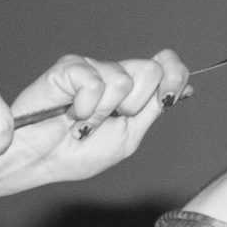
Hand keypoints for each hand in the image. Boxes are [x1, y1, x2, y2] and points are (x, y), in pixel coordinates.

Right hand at [0, 51, 189, 208]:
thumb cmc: (78, 152)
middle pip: (150, 70)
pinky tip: (71, 114)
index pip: (166, 65)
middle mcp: (113, 73)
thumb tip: (186, 88)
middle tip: (109, 121)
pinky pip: (94, 82)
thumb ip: (153, 108)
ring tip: (83, 122)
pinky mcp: (68, 68)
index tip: (167, 98)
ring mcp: (91, 67)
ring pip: (123, 80)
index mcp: (131, 89)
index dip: (174, 75)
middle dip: (135, 105)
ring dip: (104, 113)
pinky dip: (85, 107)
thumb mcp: (128, 136)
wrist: (41, 161)